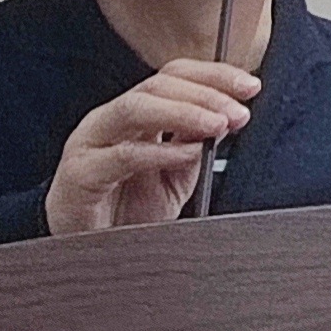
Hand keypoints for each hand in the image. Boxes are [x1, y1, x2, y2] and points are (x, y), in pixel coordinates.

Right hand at [47, 62, 259, 234]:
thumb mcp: (175, 177)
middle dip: (205, 94)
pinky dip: (160, 152)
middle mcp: (110, 121)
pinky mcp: (81, 173)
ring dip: (184, 112)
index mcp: (133, 115)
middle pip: (158, 86)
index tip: (249, 87)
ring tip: (218, 125)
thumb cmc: (126, 213)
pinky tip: (188, 154)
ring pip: (136, 108)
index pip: (173, 77)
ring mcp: (91, 143)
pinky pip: (122, 155)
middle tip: (238, 111)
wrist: (88, 253)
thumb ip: (194, 145)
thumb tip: (226, 118)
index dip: (212, 76)